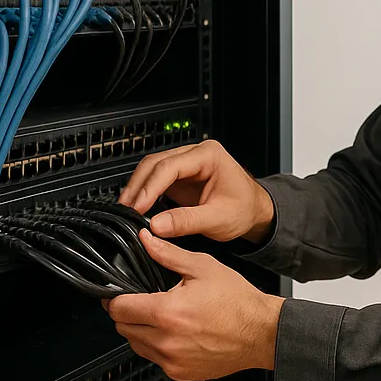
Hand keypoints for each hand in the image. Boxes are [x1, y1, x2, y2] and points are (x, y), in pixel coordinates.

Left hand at [105, 229, 283, 380]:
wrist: (261, 332)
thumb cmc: (237, 301)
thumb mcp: (203, 267)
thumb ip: (168, 255)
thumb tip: (147, 240)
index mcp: (168, 312)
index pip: (118, 309)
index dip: (115, 298)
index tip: (121, 293)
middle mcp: (166, 340)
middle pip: (122, 328)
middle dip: (128, 313)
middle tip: (146, 301)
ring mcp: (171, 360)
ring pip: (135, 345)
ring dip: (141, 330)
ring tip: (165, 316)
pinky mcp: (179, 373)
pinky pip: (154, 359)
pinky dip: (158, 346)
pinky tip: (177, 332)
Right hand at [118, 138, 273, 242]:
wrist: (254, 211)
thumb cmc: (244, 209)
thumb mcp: (218, 218)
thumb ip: (187, 221)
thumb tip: (156, 225)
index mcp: (209, 155)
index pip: (171, 166)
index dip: (151, 186)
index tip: (137, 207)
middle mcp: (196, 154)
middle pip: (156, 163)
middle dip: (139, 186)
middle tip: (126, 209)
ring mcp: (186, 164)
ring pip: (152, 169)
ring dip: (138, 188)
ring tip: (127, 210)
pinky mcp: (180, 176)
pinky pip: (155, 179)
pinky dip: (144, 192)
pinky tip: (137, 207)